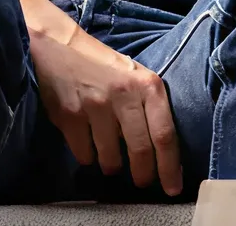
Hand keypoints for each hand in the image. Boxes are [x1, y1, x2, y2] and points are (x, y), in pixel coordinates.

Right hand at [30, 22, 182, 195]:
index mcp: (148, 85)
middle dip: (144, 174)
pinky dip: (89, 157)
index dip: (170, 166)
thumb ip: (149, 107)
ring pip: (111, 157)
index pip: (164, 133)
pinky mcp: (69, 117)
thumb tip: (163, 149)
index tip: (172, 187)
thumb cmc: (107, 66)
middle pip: (140, 150)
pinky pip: (84, 154)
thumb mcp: (137, 76)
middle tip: (143, 182)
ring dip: (113, 165)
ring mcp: (95, 107)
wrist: (62, 47)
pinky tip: (90, 145)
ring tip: (113, 159)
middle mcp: (124, 95)